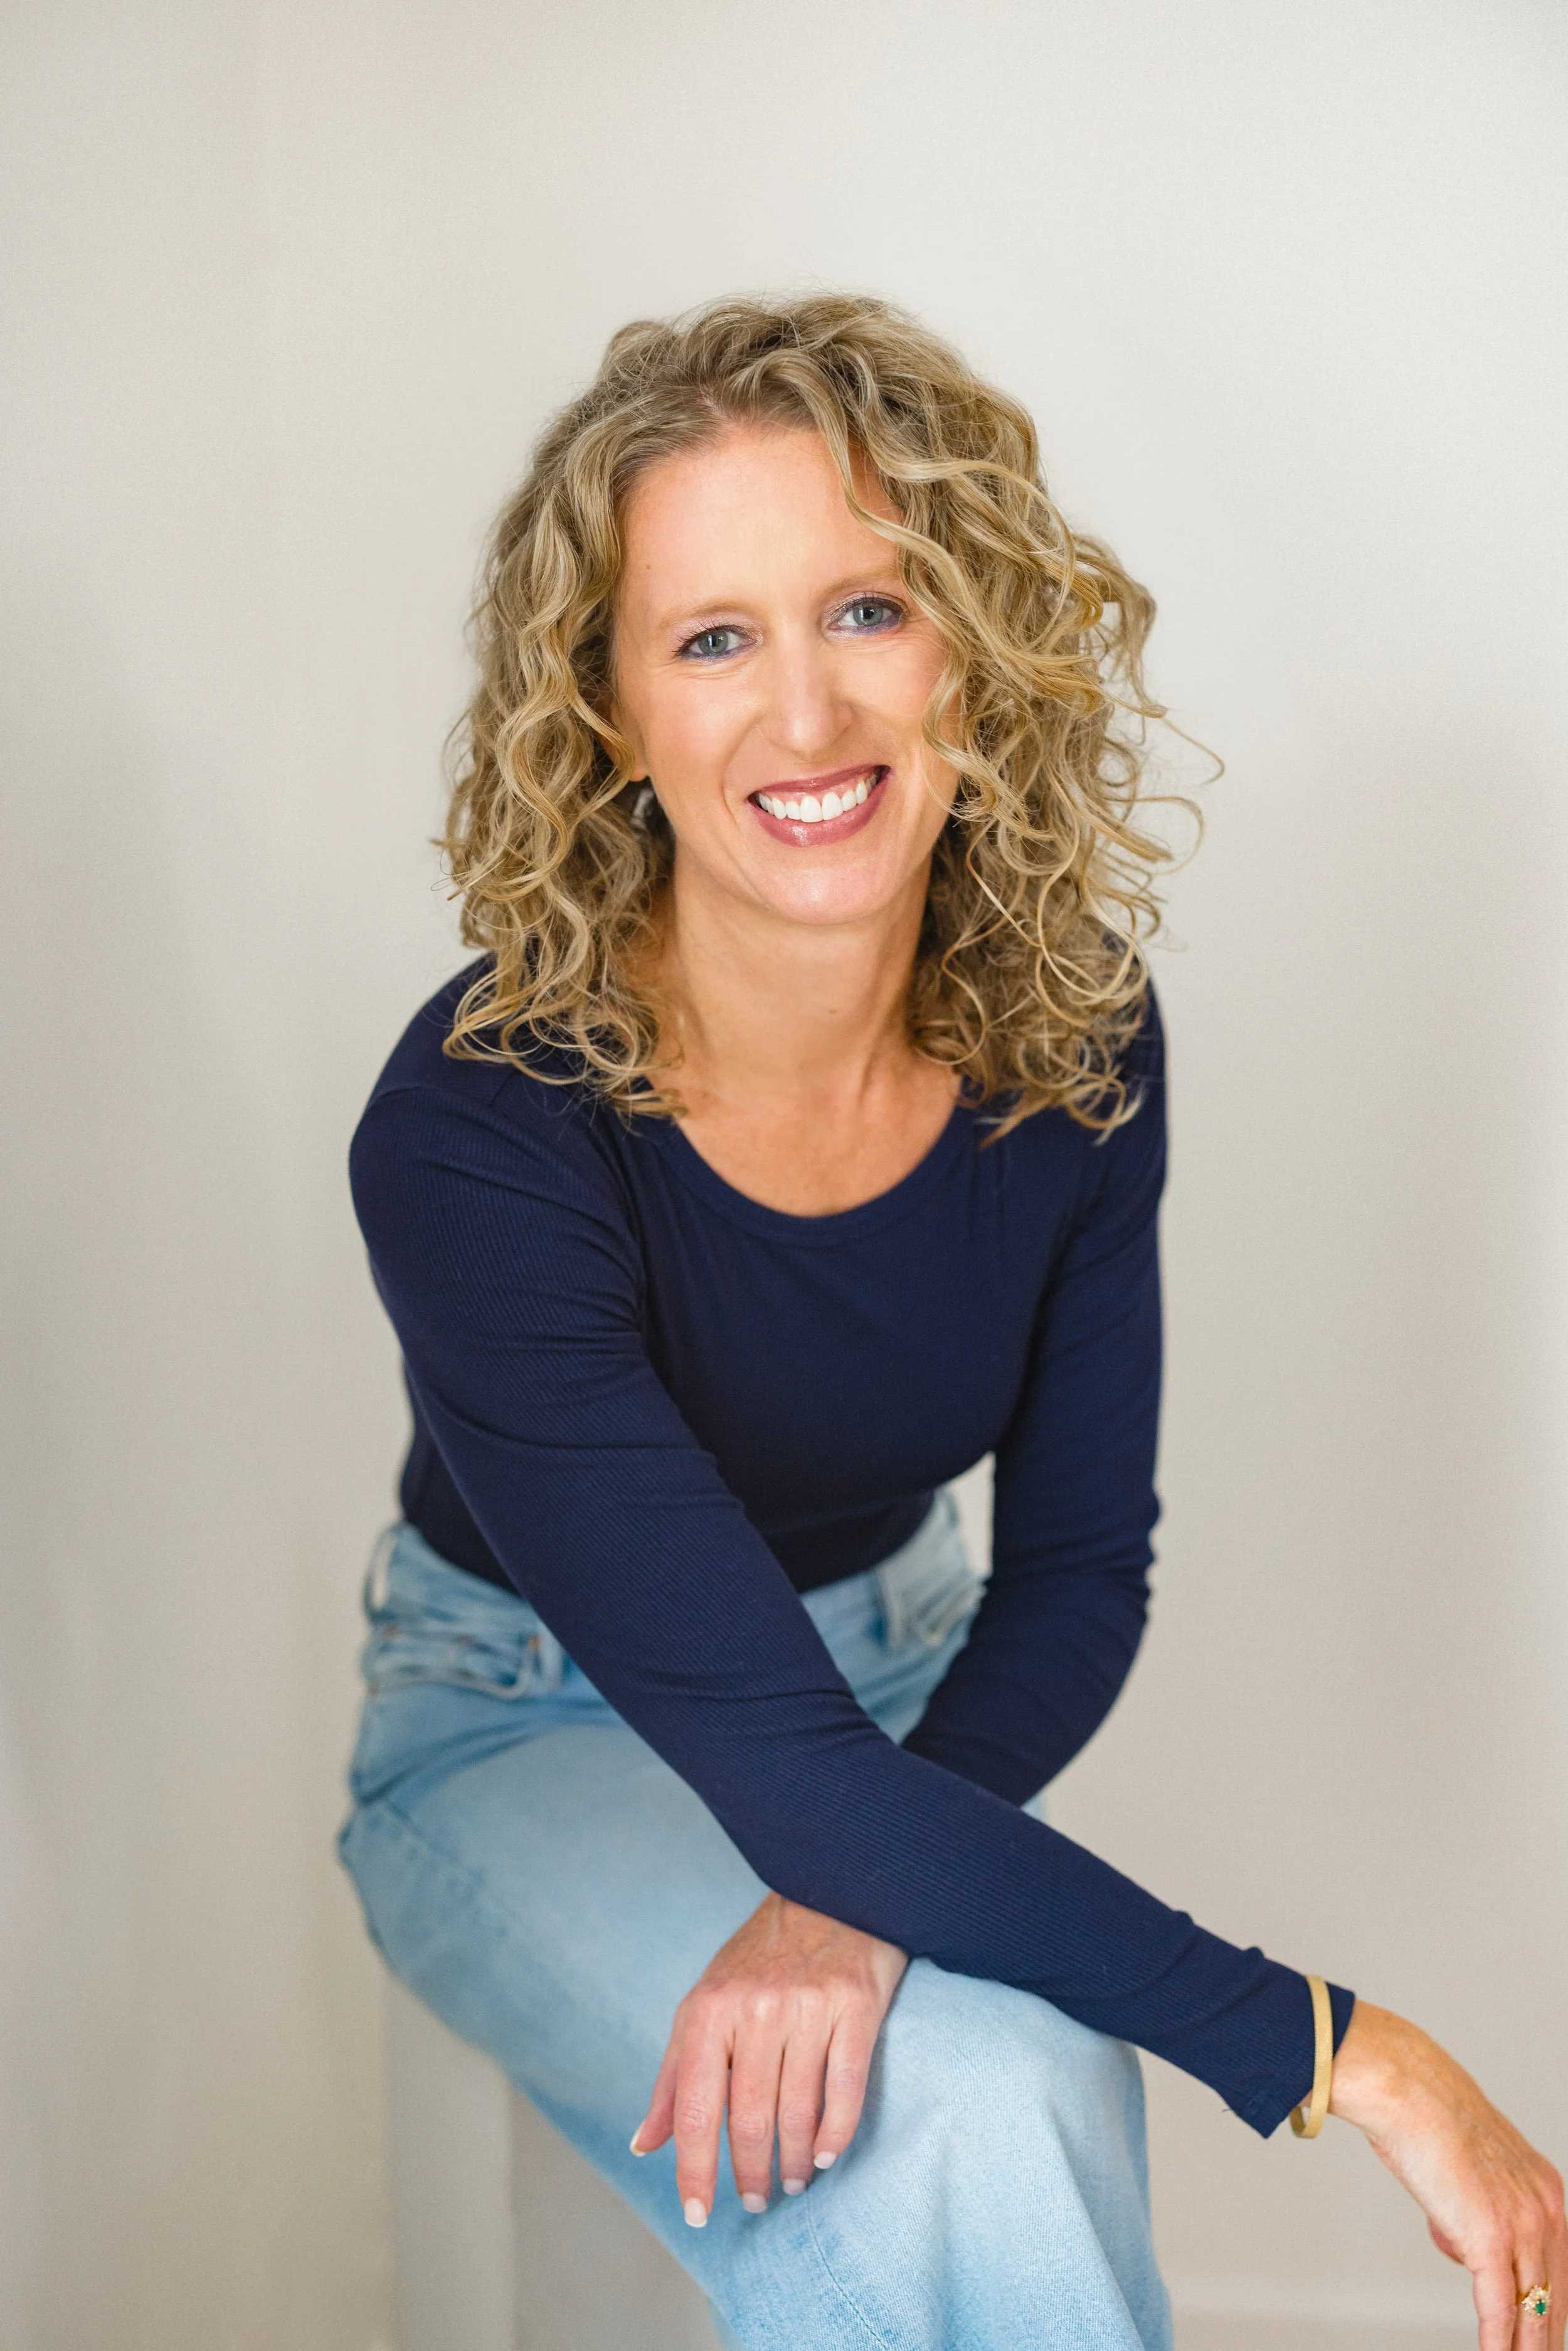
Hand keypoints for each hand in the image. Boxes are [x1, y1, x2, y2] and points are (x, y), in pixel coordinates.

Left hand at [631, 1890, 907, 2224]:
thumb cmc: (759, 1958)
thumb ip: (675, 2077)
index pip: (695, 2110)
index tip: (698, 2214)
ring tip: (793, 2179)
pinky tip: (825, 2155)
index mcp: (708, 2009)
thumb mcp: (705, 2005)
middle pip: (747, 2119)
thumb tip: (644, 2145)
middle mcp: (755, 2009)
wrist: (828, 1891)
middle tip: (757, 2198)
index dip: (694, 2170)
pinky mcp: (856, 2006)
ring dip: (793, 2161)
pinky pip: (845, 2089)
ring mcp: (807, 2007)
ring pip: (796, 2111)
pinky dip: (835, 2134)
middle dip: (750, 2173)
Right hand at [1329, 2002, 1565, 2350]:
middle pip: (1556, 2296)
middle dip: (1546, 2336)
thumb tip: (1462, 2248)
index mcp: (1545, 2190)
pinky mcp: (1490, 2238)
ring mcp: (1521, 2225)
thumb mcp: (1469, 2169)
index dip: (1554, 2310)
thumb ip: (1475, 2210)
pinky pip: (1500, 2307)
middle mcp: (1545, 2209)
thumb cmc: (1425, 2119)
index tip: (1547, 2335)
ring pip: (1533, 2309)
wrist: (1408, 2090)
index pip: (1560, 2269)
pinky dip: (1498, 2341)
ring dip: (1526, 2346)